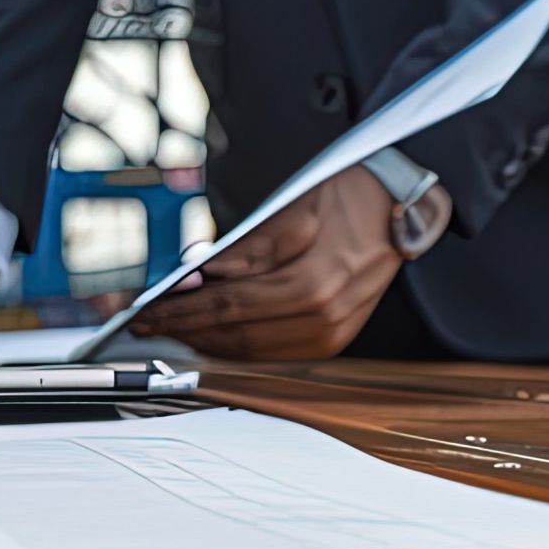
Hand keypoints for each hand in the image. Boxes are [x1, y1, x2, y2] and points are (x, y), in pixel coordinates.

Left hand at [132, 171, 437, 359]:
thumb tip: (200, 273)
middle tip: (147, 323)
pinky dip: (234, 346)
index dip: (180, 310)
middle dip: (184, 328)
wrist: (403, 205)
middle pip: (234, 334)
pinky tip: (209, 335)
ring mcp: (331, 335)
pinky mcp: (332, 340)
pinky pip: (271, 353)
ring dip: (204, 341)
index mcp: (313, 285)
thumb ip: (247, 248)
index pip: (228, 305)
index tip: (145, 312)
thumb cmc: (351, 195)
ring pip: (250, 351)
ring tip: (170, 328)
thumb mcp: (294, 207)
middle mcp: (324, 319)